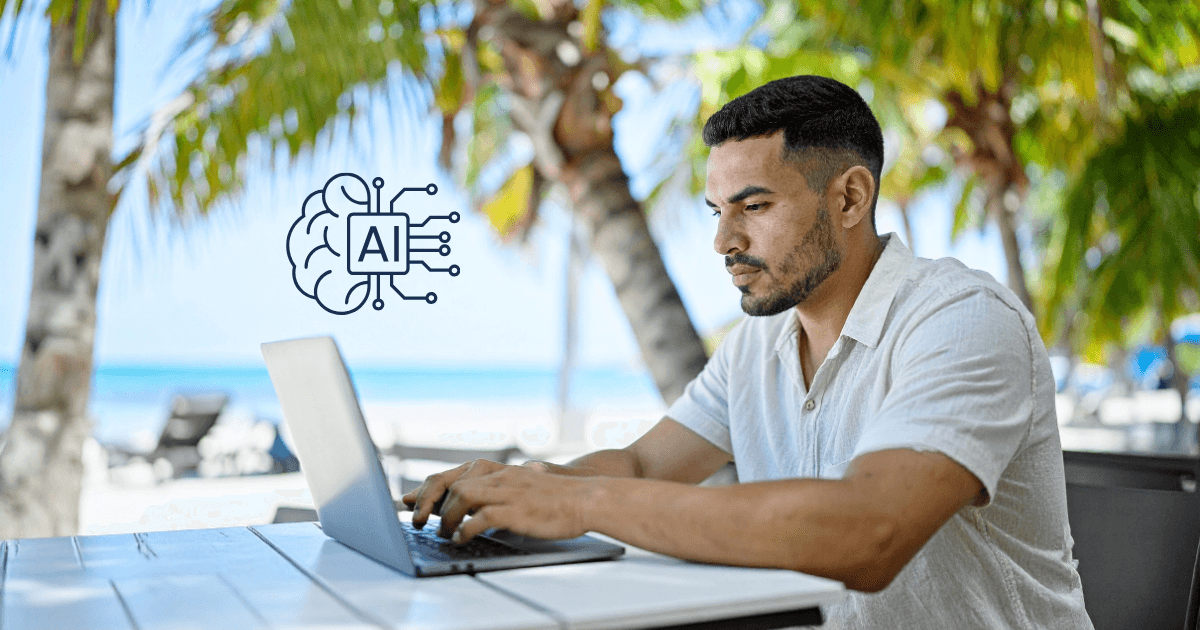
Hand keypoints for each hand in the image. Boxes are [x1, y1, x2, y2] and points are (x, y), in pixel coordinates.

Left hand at [399, 459, 556, 534]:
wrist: (585, 497)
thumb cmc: (554, 497)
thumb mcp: (520, 485)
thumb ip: (496, 489)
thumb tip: (471, 500)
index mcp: (496, 470)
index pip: (450, 475)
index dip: (425, 489)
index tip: (406, 501)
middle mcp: (498, 475)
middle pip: (449, 483)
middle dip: (428, 503)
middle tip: (419, 522)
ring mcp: (507, 491)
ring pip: (461, 496)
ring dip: (446, 517)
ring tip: (443, 532)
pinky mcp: (516, 510)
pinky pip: (481, 517)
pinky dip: (465, 528)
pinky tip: (461, 538)